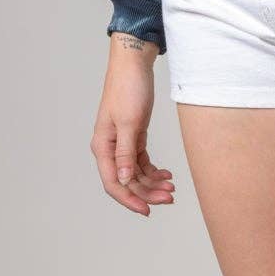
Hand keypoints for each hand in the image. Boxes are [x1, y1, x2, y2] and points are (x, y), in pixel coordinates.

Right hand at [92, 34, 175, 215]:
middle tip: (170, 197)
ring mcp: (121, 143)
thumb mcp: (129, 122)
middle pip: (127, 181)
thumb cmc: (128, 88)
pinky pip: (142, 162)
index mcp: (102, 146)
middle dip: (147, 192)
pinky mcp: (134, 137)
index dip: (130, 199)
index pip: (114, 183)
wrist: (134, 65)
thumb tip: (125, 180)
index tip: (148, 210)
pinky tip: (167, 174)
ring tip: (172, 187)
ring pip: (136, 173)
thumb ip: (126, 153)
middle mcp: (109, 148)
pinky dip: (154, 170)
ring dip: (153, 183)